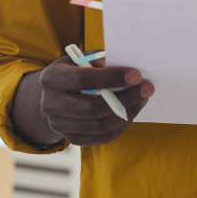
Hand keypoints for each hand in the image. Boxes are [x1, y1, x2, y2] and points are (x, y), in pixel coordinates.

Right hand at [32, 56, 153, 146]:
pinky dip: (121, 126)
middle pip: (92, 108)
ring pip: (100, 126)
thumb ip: (97, 59)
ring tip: (141, 100)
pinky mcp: (71, 138)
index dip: (111, 78)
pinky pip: (102, 137)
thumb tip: (121, 65)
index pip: (83, 80)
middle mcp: (50, 104)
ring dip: (127, 113)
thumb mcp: (78, 59)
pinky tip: (131, 112)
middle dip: (125, 98)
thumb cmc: (71, 72)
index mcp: (51, 79)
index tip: (136, 75)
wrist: (51, 97)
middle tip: (146, 88)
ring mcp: (59, 125)